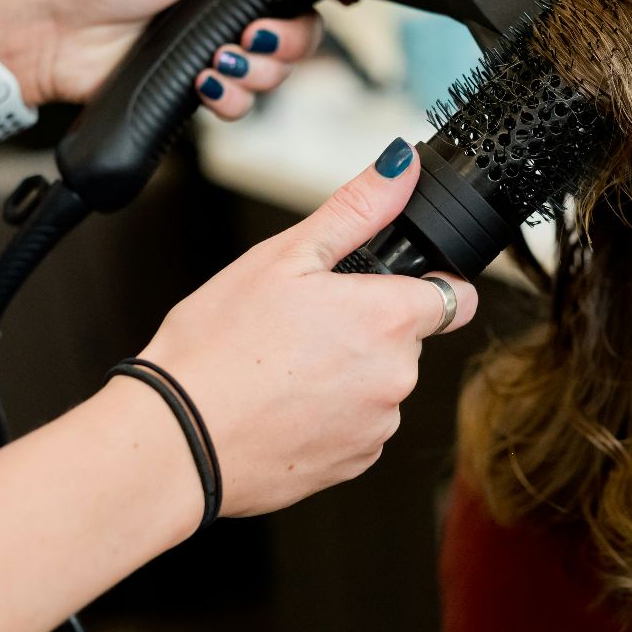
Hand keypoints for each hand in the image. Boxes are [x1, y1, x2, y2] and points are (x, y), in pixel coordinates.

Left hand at [0, 0, 322, 114]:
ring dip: (256, 74)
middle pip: (296, 39)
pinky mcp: (195, 86)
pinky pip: (237, 106)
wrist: (56, 31)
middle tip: (252, 35)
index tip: (294, 7)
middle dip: (285, 45)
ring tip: (219, 61)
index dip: (307, 6)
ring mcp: (215, 50)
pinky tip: (204, 84)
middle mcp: (231, 11)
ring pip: (271, 76)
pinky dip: (230, 101)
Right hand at [130, 139, 478, 517]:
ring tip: (282, 367)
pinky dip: (329, 415)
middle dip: (367, 328)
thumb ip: (356, 210)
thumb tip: (400, 166)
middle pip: (408, 340)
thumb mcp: (283, 256)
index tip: (387, 286)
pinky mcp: (352, 465)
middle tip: (302, 324)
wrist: (176, 440)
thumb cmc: (218, 346)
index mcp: (387, 319)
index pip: (455, 297)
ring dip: (347, 374)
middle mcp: (396, 378)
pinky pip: (357, 427)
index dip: (424, 284)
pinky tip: (280, 404)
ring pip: (379, 385)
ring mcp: (376, 427)